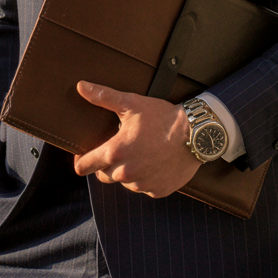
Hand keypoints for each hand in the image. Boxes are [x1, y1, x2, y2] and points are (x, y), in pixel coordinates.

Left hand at [72, 81, 201, 197]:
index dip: (81, 161)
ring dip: (127, 171)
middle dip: (106, 164)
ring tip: (140, 153)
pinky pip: (145, 187)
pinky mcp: (158, 191)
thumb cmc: (162, 117)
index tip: (84, 155)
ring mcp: (143, 184)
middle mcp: (126, 173)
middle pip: (103, 176)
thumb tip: (81, 87)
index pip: (84, 166)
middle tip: (119, 148)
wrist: (196, 133)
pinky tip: (154, 162)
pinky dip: (146, 178)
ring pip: (125, 182)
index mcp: (115, 152)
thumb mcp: (132, 103)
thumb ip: (103, 97)